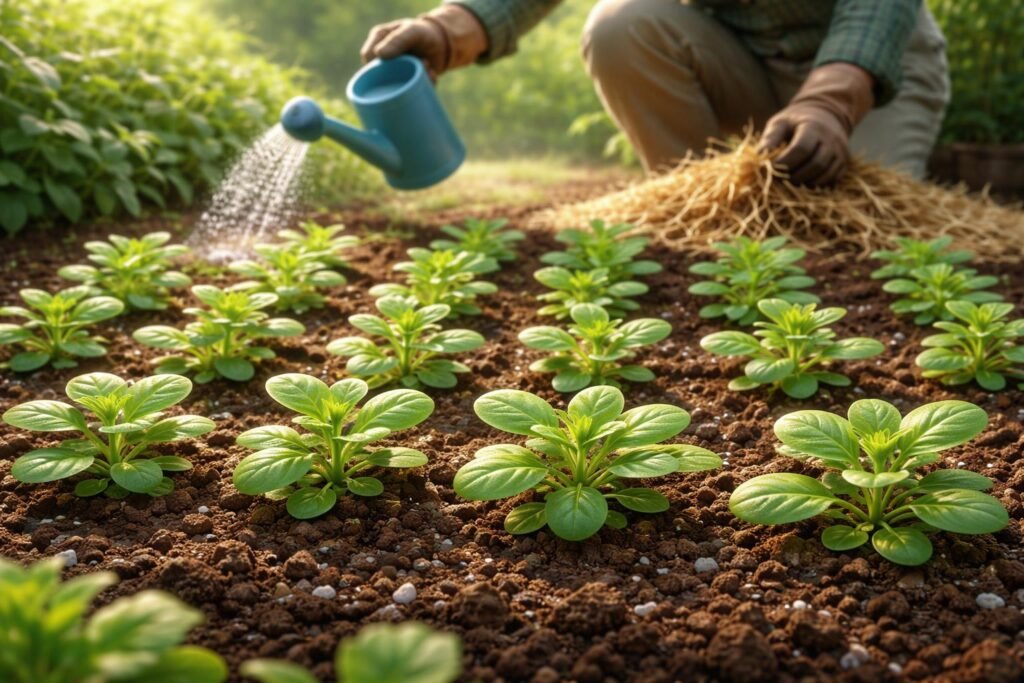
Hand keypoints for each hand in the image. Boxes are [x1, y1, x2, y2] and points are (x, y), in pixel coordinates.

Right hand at [361, 5, 487, 80]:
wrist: (442, 43)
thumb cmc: (423, 33)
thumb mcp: (412, 32)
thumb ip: (398, 40)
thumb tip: (379, 54)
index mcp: (377, 42)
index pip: (368, 59)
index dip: (378, 67)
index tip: (400, 65)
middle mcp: (382, 58)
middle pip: (378, 77)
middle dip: (400, 77)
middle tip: (422, 66)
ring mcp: (393, 72)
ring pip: (395, 87)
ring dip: (413, 83)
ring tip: (429, 70)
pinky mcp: (405, 83)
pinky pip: (408, 92)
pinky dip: (422, 87)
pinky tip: (431, 77)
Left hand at [759, 63, 874, 185]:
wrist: (825, 116)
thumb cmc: (795, 122)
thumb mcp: (780, 123)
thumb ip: (770, 139)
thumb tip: (759, 158)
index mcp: (814, 126)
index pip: (801, 148)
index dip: (785, 162)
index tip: (771, 169)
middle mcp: (831, 139)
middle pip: (816, 164)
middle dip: (795, 176)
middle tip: (779, 180)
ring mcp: (840, 152)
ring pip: (825, 175)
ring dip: (805, 184)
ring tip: (790, 183)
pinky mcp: (844, 164)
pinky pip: (832, 181)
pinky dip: (816, 186)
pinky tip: (803, 184)